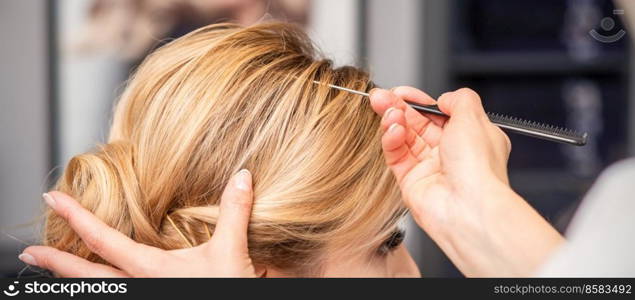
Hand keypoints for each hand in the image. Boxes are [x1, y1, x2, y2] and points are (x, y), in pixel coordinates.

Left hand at [20, 170, 259, 276]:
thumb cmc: (225, 289)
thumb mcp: (231, 251)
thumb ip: (233, 211)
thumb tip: (242, 176)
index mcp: (150, 269)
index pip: (103, 240)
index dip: (76, 217)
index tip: (53, 198)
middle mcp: (140, 286)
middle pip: (86, 276)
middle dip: (54, 263)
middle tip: (28, 254)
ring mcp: (145, 297)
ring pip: (98, 290)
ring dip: (73, 279)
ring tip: (54, 272)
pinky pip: (117, 294)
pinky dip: (100, 287)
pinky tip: (104, 282)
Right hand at [370, 87, 563, 276]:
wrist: (469, 207)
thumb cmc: (478, 168)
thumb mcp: (474, 117)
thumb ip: (458, 98)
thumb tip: (443, 98)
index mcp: (470, 137)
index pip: (438, 113)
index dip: (418, 100)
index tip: (401, 91)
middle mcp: (451, 152)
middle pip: (417, 123)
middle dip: (398, 107)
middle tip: (380, 97)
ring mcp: (429, 167)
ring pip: (404, 138)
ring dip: (393, 121)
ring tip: (386, 112)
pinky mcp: (410, 181)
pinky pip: (396, 155)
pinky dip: (391, 140)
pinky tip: (393, 130)